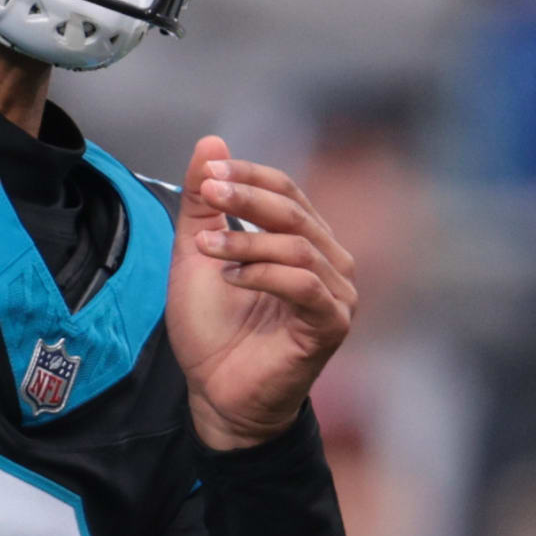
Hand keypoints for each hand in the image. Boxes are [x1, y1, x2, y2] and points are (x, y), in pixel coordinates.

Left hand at [166, 136, 356, 450]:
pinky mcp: (332, 325)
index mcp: (305, 242)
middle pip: (296, 211)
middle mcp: (330, 263)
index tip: (207, 175)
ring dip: (247, 240)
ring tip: (207, 249)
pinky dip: (263, 274)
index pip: (287, 191)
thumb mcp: (198, 253)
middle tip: (207, 192)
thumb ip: (203, 203)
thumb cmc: (213, 330)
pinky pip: (304, 285)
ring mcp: (337, 295)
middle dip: (246, 197)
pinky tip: (230, 278)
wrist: (216, 394)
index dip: (249, 175)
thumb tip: (211, 141)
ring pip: (299, 246)